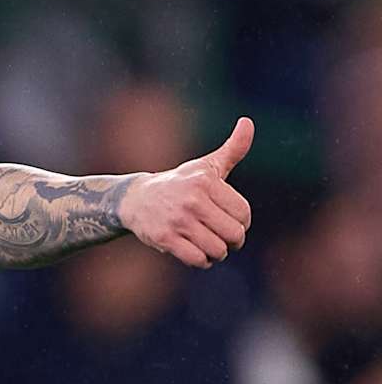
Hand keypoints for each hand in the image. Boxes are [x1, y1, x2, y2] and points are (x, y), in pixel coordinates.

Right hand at [118, 117, 253, 267]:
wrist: (135, 199)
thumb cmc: (179, 183)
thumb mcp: (205, 166)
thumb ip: (233, 149)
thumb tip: (248, 122)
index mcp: (205, 181)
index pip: (243, 214)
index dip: (241, 222)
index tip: (229, 220)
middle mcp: (192, 199)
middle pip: (234, 234)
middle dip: (232, 241)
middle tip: (222, 237)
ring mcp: (177, 219)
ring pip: (217, 250)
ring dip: (217, 253)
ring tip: (208, 245)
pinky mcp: (164, 238)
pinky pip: (198, 259)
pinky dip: (202, 261)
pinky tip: (195, 252)